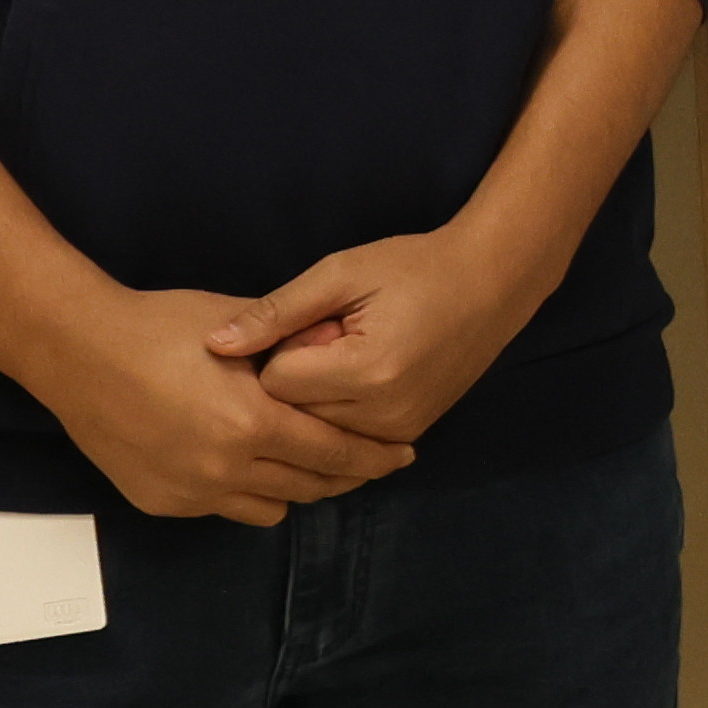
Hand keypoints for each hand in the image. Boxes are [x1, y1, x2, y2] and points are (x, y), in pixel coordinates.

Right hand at [10, 280, 415, 524]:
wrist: (76, 350)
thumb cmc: (160, 327)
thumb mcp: (240, 331)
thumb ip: (293, 351)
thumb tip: (341, 360)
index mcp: (253, 423)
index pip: (336, 452)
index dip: (375, 456)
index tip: (401, 454)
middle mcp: (226, 468)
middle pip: (311, 487)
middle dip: (344, 475)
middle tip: (365, 461)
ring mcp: (191, 491)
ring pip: (272, 507)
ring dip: (295, 487)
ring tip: (305, 462)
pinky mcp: (161, 503)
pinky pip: (223, 509)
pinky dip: (243, 491)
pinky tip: (247, 463)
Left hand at [215, 222, 549, 446]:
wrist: (493, 282)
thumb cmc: (415, 267)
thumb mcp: (340, 273)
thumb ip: (276, 312)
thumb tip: (215, 344)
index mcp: (365, 372)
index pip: (276, 384)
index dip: (283, 350)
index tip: (313, 325)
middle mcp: (383, 414)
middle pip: (293, 415)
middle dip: (298, 378)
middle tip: (333, 338)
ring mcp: (399, 430)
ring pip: (316, 432)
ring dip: (319, 398)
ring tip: (350, 357)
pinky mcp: (409, 435)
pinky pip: (346, 439)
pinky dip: (340, 412)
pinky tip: (360, 379)